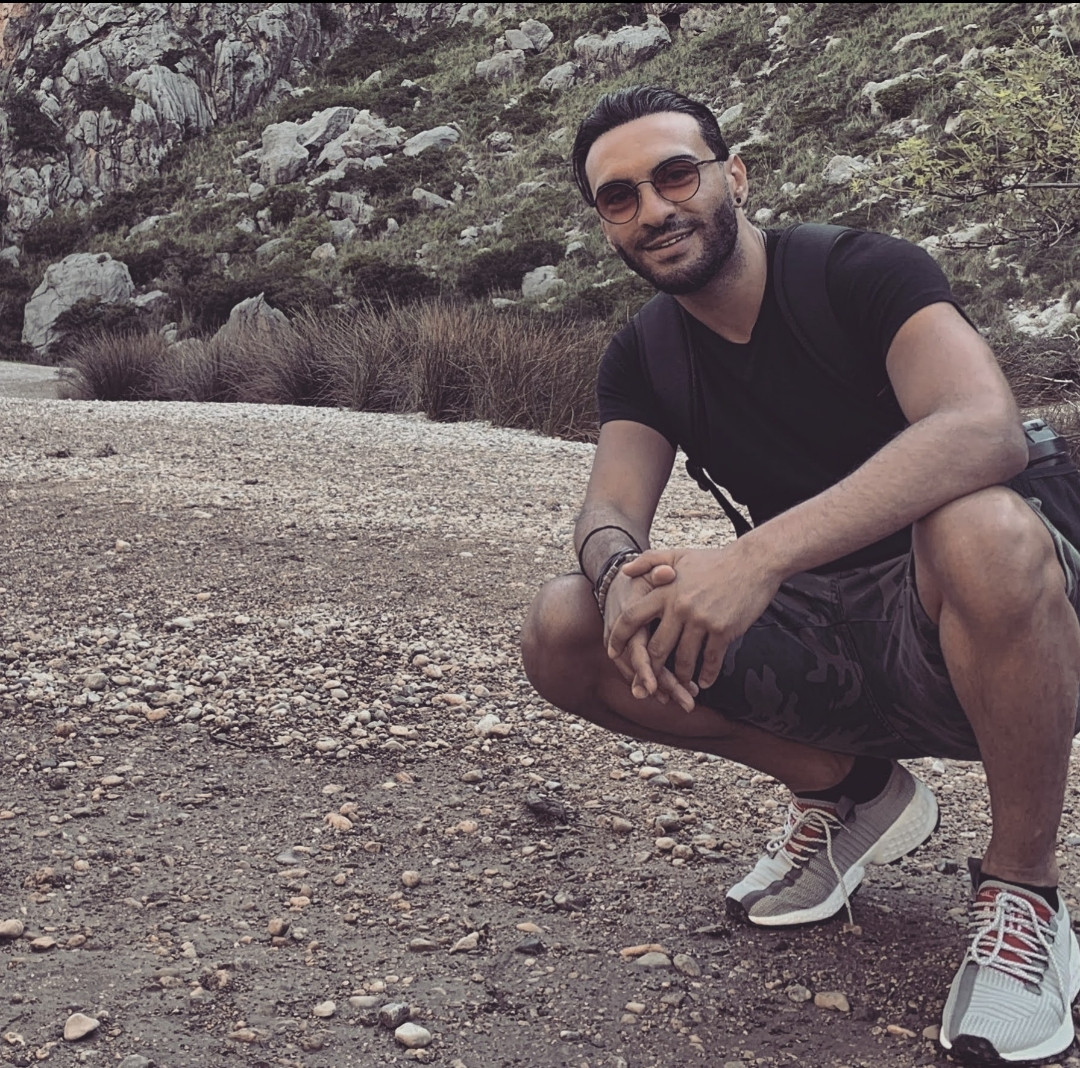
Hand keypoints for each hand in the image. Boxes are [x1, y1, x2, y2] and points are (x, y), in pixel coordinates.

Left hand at [608, 542, 781, 689]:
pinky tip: (704, 682)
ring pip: (683, 659)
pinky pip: (711, 660)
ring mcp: (701, 620)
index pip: (631, 617)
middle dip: (651, 669)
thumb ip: (649, 561)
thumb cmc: (714, 560)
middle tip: (650, 681)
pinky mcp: (723, 630)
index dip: (619, 638)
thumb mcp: (678, 555)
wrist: (754, 562)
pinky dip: (706, 675)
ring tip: (681, 684)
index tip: (612, 652)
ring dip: (681, 676)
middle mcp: (679, 607)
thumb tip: (624, 571)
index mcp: (664, 591)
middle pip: (656, 648)